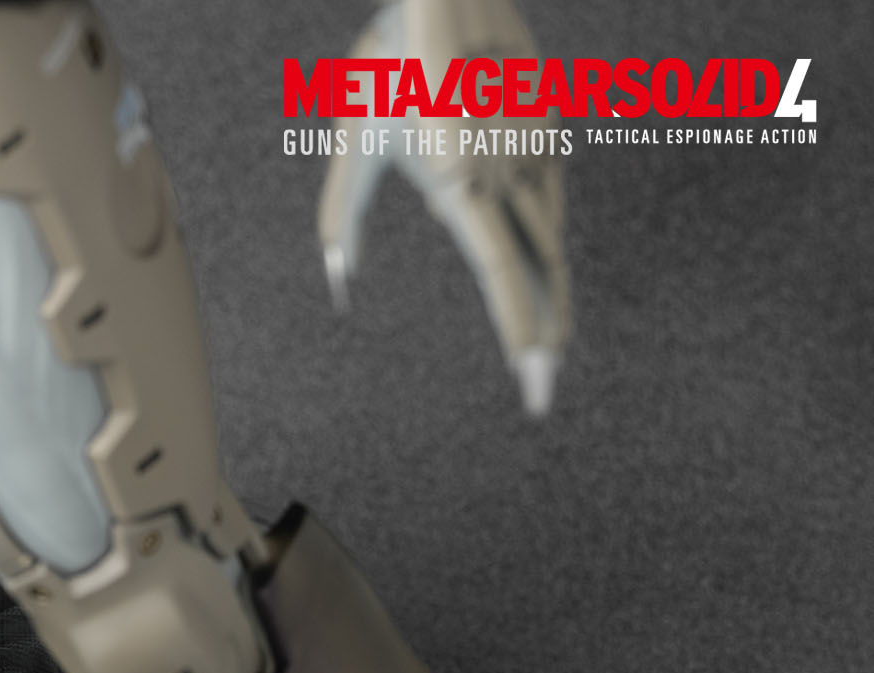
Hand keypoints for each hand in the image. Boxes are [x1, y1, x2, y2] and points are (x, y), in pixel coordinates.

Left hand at [317, 0, 570, 414]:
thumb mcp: (353, 141)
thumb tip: (338, 282)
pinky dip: (545, 243)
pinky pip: (548, 202)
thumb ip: (342, 216)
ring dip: (551, 299)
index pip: (501, 272)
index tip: (533, 373)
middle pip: (539, 273)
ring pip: (551, 242)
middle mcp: (508, 175)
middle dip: (544, 337)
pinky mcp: (545, 134)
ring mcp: (534, 154)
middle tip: (543, 393)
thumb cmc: (388, 62)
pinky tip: (544, 276)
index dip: (520, 327)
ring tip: (551, 349)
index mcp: (463, 182)